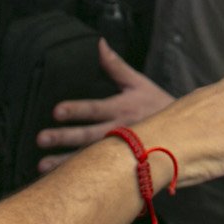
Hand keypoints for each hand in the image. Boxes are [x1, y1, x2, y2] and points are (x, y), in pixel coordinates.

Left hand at [36, 39, 173, 171]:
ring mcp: (121, 151)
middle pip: (88, 135)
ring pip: (90, 158)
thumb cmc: (157, 104)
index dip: (76, 109)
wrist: (183, 134)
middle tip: (40, 138)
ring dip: (65, 162)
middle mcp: (121, 132)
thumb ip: (116, 66)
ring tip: (41, 166)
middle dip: (64, 138)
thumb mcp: (139, 83)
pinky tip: (60, 179)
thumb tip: (99, 43)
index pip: (96, 109)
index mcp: (122, 109)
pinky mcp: (122, 164)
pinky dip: (79, 175)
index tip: (56, 111)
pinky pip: (98, 172)